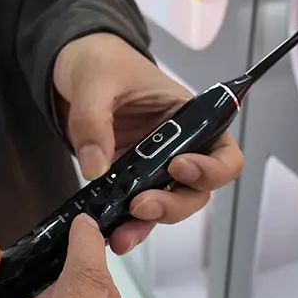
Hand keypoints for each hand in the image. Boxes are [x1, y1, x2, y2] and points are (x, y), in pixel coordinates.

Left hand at [53, 33, 243, 254]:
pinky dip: (127, 226)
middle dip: (174, 203)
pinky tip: (110, 234)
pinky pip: (137, 212)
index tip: (179, 167)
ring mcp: (155, 169)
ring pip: (169, 206)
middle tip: (141, 205)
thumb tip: (96, 168)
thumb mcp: (96, 82)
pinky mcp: (131, 182)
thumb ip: (94, 121)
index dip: (212, 169)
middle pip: (198, 190)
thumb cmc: (101, 64)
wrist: (73, 71)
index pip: (224, 152)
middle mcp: (180, 148)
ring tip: (121, 233)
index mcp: (188, 118)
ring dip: (149, 223)